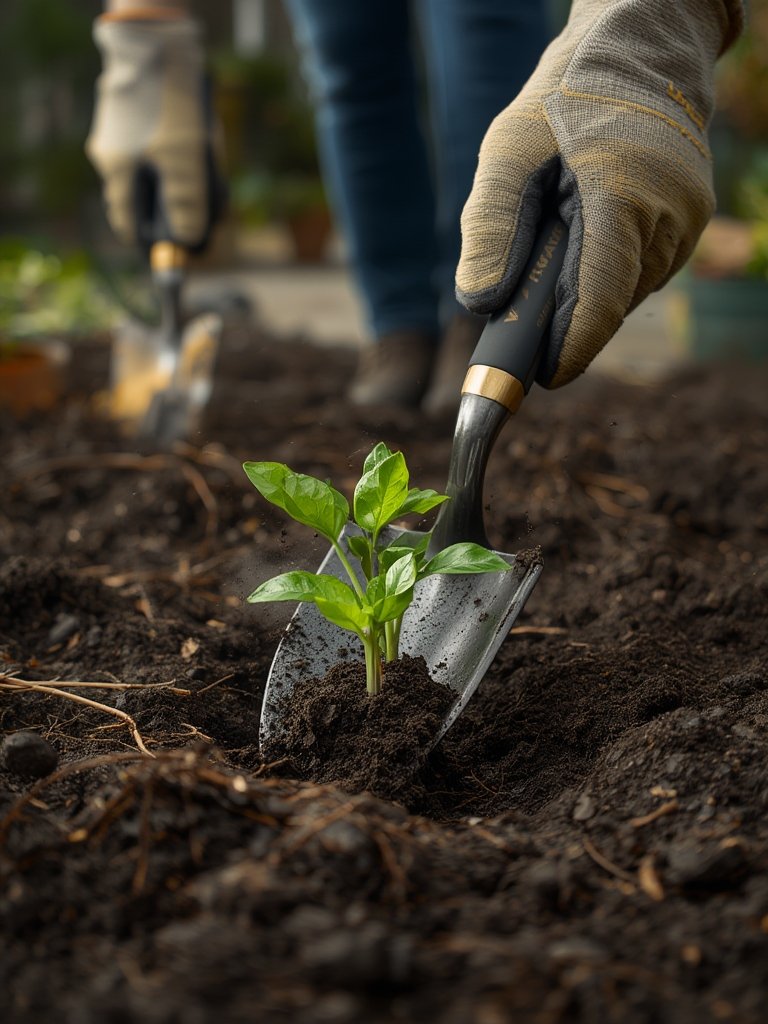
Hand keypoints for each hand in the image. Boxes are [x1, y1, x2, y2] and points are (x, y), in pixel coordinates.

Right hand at [86, 12, 221, 249]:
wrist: (159, 39)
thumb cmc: (170, 102)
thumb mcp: (185, 158)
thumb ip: (187, 201)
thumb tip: (191, 239)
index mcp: (117, 170)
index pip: (128, 222)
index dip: (152, 241)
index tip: (178, 250)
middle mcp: (112, 153)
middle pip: (142, 198)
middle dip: (173, 210)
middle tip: (204, 217)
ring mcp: (122, 132)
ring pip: (152, 171)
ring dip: (180, 181)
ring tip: (209, 178)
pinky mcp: (137, 112)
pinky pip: (158, 146)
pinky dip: (178, 154)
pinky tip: (200, 143)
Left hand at [456, 0, 742, 387]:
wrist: (638, 53)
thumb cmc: (563, 101)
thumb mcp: (507, 152)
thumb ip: (490, 228)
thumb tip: (480, 304)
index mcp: (624, 195)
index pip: (599, 299)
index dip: (570, 347)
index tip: (542, 378)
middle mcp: (668, 214)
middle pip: (610, 304)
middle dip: (567, 322)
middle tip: (526, 327)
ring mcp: (687, 220)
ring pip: (626, 292)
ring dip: (585, 295)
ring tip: (554, 258)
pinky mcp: (691, 221)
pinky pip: (642, 271)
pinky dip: (607, 275)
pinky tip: (584, 244)